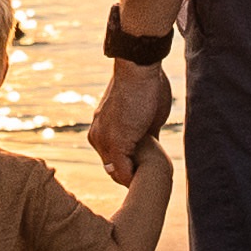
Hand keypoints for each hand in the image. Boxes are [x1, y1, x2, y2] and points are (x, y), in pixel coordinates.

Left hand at [89, 53, 170, 179]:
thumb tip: (153, 147)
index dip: (130, 166)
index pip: (112, 158)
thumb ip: (144, 134)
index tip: (146, 170)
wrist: (138, 69)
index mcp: (102, 129)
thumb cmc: (145, 85)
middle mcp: (97, 137)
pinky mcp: (115, 144)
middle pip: (112, 169)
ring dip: (135, 179)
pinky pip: (124, 172)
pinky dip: (136, 180)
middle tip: (151, 179)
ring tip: (152, 181)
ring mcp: (103, 141)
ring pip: (117, 173)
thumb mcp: (145, 116)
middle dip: (132, 175)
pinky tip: (151, 179)